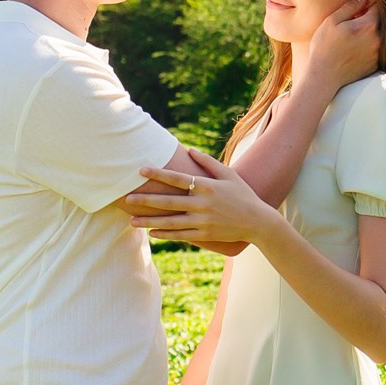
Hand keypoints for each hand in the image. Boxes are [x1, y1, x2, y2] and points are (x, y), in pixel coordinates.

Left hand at [123, 150, 282, 248]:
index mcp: (207, 186)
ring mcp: (203, 221)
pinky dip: (166, 234)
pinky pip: (181, 235)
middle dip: (146, 200)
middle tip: (127, 198)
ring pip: (171, 221)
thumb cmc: (243, 194)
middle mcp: (202, 204)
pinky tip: (152, 233)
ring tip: (131, 221)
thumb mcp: (229, 174)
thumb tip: (189, 149)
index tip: (141, 169)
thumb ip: (208, 162)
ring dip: (150, 221)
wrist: (258, 221)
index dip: (159, 174)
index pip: (177, 179)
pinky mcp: (204, 234)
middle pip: (168, 202)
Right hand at [293, 0, 381, 96]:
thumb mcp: (332, 21)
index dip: (368, 2)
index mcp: (368, 26)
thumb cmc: (324, 47)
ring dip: (367, 33)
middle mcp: (378, 39)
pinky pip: (374, 50)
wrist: (324, 76)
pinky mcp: (374, 64)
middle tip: (351, 20)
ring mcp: (377, 53)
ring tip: (350, 37)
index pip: (377, 6)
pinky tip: (351, 50)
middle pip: (378, 21)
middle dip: (367, 17)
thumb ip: (350, 6)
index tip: (359, 3)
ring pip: (376, 36)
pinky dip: (366, 46)